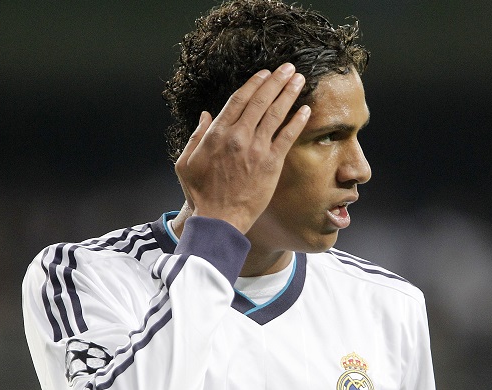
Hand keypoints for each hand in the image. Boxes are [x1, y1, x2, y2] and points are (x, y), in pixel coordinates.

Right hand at [174, 63, 310, 234]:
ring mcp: (256, 149)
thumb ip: (195, 137)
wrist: (219, 219)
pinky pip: (287, 136)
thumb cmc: (201, 194)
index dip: (254, 84)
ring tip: (298, 79)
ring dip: (289, 93)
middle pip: (260, 100)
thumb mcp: (186, 163)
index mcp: (216, 133)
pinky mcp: (271, 163)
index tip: (265, 74)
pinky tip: (306, 109)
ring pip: (275, 113)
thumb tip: (205, 115)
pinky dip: (297, 121)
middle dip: (276, 81)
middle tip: (287, 68)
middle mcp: (237, 136)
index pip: (239, 99)